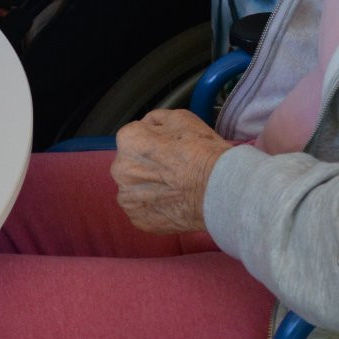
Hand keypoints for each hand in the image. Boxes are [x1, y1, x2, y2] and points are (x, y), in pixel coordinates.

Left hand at [111, 109, 232, 232]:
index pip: (135, 136)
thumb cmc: (201, 151)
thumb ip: (156, 119)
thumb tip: (147, 125)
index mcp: (129, 140)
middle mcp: (120, 169)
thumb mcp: (181, 117)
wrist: (218, 191)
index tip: (169, 148)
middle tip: (173, 169)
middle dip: (147, 165)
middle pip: (131, 164)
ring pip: (135, 189)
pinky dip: (154, 208)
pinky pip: (142, 210)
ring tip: (174, 188)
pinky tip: (172, 203)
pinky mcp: (138, 220)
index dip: (154, 141)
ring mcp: (127, 198)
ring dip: (148, 188)